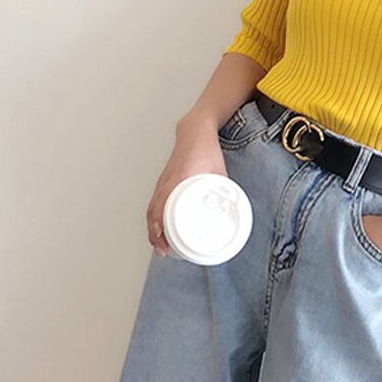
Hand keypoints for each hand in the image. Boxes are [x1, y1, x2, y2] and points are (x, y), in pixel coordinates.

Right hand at [146, 118, 227, 256]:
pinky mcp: (163, 181)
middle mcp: (167, 182)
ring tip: (159, 245)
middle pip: (154, 212)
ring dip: (153, 228)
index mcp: (179, 179)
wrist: (195, 131)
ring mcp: (163, 181)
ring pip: (152, 209)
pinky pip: (153, 201)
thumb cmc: (205, 149)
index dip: (160, 227)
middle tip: (163, 250)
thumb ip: (223, 190)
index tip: (164, 242)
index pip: (163, 207)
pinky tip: (157, 227)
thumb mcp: (219, 172)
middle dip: (155, 234)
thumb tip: (229, 209)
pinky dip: (153, 217)